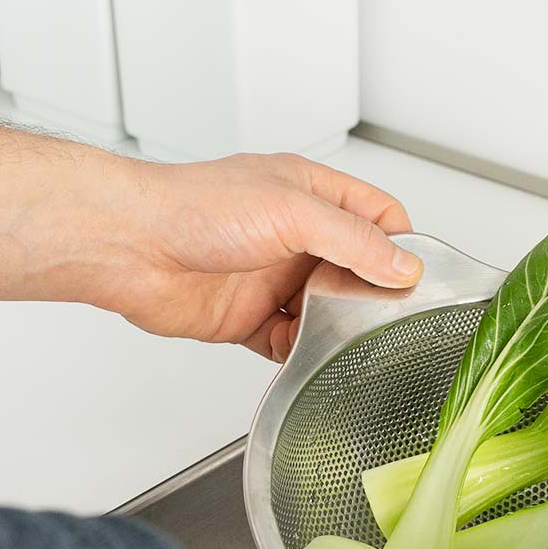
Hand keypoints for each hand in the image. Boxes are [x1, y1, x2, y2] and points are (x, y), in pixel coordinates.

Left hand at [90, 153, 420, 359]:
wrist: (130, 246)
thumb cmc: (194, 208)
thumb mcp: (293, 211)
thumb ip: (354, 241)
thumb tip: (403, 267)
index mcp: (309, 193)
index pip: (377, 215)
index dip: (401, 244)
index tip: (416, 275)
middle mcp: (293, 234)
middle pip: (355, 268)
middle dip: (372, 293)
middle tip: (387, 315)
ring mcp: (271, 277)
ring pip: (325, 310)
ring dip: (337, 327)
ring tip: (348, 339)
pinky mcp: (248, 316)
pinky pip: (289, 341)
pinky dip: (301, 352)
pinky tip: (307, 355)